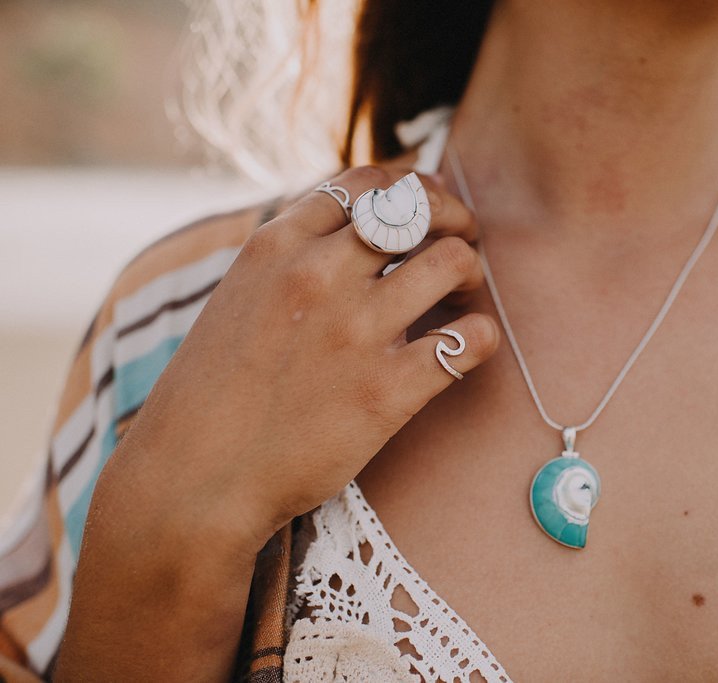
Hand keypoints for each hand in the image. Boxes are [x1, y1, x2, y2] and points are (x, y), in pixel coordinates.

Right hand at [103, 164, 499, 556]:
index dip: (414, 189)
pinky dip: (480, 337)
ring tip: (461, 297)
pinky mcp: (387, 392)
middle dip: (454, 219)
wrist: (193, 478)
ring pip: (453, 263)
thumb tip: (353, 233)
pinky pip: (469, 340)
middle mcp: (320, 276)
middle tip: (462, 243)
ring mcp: (356, 332)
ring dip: (469, 274)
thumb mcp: (238, 298)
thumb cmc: (211, 393)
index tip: (428, 211)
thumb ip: (290, 259)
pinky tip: (467, 347)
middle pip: (420, 210)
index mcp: (278, 247)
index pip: (368, 182)